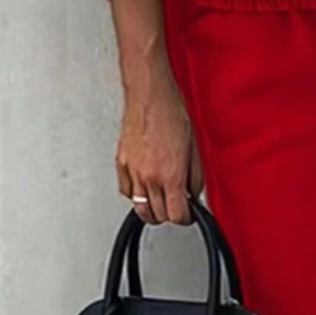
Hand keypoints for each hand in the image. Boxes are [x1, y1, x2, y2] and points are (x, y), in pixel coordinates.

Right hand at [115, 70, 203, 225]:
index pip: (177, 215)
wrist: (150, 97)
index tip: (188, 214)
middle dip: (170, 214)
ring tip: (161, 201)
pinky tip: (145, 187)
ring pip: (140, 208)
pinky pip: (127, 192)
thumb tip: (194, 194)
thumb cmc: (172, 114)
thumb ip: (194, 177)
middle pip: (158, 215)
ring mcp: (132, 172)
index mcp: (171, 175)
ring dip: (152, 209)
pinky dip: (136, 195)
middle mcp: (149, 177)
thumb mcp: (194, 149)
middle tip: (177, 205)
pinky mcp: (121, 164)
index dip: (186, 218)